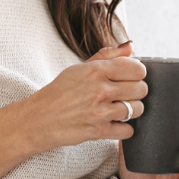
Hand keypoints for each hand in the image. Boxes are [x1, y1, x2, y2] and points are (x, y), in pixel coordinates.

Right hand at [19, 41, 146, 153]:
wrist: (38, 119)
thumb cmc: (58, 92)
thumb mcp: (79, 68)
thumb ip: (107, 56)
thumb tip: (130, 46)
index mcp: (96, 70)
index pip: (137, 69)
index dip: (137, 73)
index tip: (130, 77)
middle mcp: (100, 90)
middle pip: (141, 89)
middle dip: (136, 91)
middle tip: (125, 94)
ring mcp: (100, 112)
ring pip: (138, 110)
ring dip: (132, 110)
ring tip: (120, 108)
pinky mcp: (98, 132)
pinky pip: (128, 130)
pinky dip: (124, 129)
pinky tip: (114, 123)